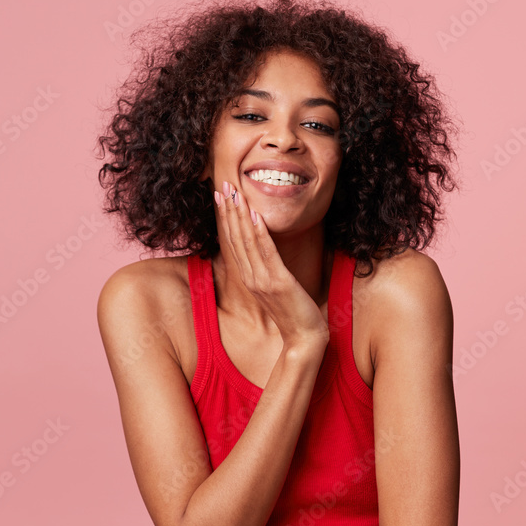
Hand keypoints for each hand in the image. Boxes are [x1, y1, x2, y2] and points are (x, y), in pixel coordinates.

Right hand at [214, 180, 329, 348]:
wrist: (304, 340)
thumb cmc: (294, 314)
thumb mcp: (276, 289)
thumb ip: (268, 271)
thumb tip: (266, 253)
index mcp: (249, 278)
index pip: (233, 242)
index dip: (226, 218)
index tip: (221, 196)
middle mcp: (251, 278)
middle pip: (235, 238)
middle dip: (228, 210)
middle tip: (222, 185)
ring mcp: (263, 281)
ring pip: (247, 242)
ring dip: (240, 215)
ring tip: (234, 193)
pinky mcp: (279, 283)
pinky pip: (267, 253)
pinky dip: (260, 233)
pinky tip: (255, 215)